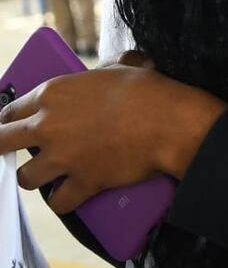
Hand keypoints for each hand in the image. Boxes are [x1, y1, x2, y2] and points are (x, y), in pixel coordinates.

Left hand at [0, 67, 226, 212]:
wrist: (172, 123)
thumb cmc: (150, 91)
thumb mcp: (122, 67)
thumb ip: (103, 69)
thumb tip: (113, 65)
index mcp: (53, 93)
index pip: (9, 110)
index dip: (9, 120)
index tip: (12, 126)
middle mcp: (49, 126)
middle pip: (1, 143)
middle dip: (3, 148)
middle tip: (13, 152)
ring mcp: (63, 157)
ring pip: (25, 178)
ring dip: (35, 177)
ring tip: (48, 175)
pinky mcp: (82, 182)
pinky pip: (58, 202)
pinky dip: (63, 200)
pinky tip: (69, 195)